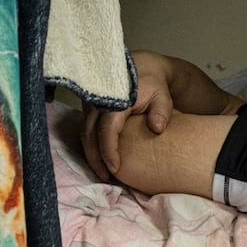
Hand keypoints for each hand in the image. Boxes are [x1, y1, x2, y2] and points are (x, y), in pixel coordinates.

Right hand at [81, 50, 174, 177]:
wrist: (143, 68)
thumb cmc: (154, 85)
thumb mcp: (162, 96)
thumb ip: (162, 111)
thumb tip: (157, 128)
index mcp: (115, 99)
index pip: (107, 130)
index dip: (109, 151)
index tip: (115, 169)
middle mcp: (97, 101)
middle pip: (89, 134)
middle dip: (95, 158)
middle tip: (105, 177)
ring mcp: (90, 104)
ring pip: (84, 133)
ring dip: (90, 154)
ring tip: (102, 173)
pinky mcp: (88, 108)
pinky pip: (86, 129)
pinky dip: (91, 145)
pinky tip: (99, 159)